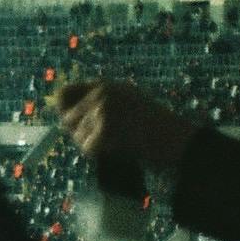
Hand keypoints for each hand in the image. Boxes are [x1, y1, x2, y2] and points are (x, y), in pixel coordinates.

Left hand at [54, 81, 200, 175]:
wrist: (176, 139)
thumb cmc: (155, 127)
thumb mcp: (127, 102)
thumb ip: (99, 104)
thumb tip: (66, 117)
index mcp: (106, 85)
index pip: (64, 94)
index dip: (63, 110)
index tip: (68, 123)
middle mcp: (102, 93)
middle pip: (67, 120)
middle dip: (79, 134)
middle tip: (103, 141)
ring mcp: (103, 110)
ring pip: (78, 138)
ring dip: (93, 146)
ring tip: (119, 143)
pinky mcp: (106, 128)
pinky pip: (89, 148)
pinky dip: (100, 155)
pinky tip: (119, 149)